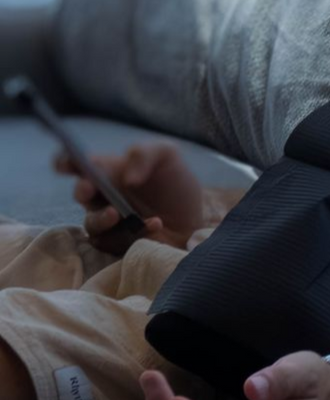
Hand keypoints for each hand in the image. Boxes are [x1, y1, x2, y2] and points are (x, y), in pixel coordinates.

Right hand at [54, 141, 203, 254]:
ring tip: (119, 213)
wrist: (194, 218)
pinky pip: (113, 243)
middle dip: (82, 190)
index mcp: (109, 171)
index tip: (67, 163)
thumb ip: (144, 153)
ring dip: (102, 218)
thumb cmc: (175, 184)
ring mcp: (108, 223)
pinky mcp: (117, 245)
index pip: (78, 164)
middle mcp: (103, 197)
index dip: (66, 162)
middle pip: (81, 193)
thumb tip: (126, 178)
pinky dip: (133, 233)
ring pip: (91, 223)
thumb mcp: (166, 156)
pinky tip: (155, 224)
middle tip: (90, 188)